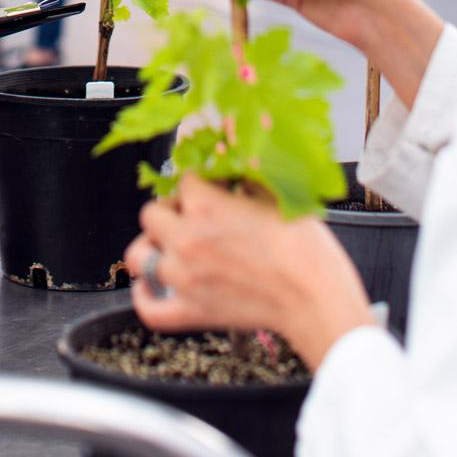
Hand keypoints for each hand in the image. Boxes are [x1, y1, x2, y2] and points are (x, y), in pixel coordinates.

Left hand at [124, 174, 373, 370]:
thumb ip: (245, 169)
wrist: (317, 298)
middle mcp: (186, 239)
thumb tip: (233, 146)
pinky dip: (146, 297)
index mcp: (205, 205)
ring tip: (171, 246)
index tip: (212, 190)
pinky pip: (149, 308)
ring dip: (152, 247)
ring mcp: (184, 278)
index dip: (198, 183)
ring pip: (139, 256)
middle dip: (170, 210)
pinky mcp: (191, 311)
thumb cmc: (304, 248)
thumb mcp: (275, 192)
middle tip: (191, 216)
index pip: (182, 181)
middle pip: (151, 214)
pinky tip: (154, 287)